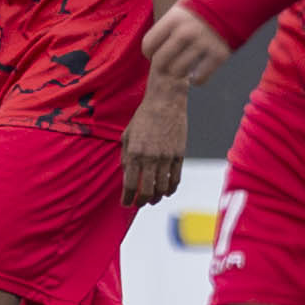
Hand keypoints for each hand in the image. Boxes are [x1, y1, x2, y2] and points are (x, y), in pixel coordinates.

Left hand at [118, 85, 187, 207]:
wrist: (166, 101)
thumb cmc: (144, 117)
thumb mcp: (127, 135)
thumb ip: (126, 156)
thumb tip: (127, 175)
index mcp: (135, 153)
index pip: (130, 184)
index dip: (127, 198)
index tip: (125, 203)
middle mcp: (151, 158)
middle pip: (147, 190)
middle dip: (141, 201)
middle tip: (139, 203)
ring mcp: (167, 157)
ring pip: (163, 188)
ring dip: (157, 197)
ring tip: (153, 199)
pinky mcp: (179, 155)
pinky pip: (176, 178)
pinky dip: (171, 188)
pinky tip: (166, 190)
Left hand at [142, 0, 230, 87]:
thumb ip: (176, 14)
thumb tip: (164, 29)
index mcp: (175, 17)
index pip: (149, 43)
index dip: (150, 52)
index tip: (155, 54)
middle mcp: (185, 32)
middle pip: (161, 61)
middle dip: (163, 66)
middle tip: (169, 65)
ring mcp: (202, 44)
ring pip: (178, 71)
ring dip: (180, 72)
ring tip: (185, 68)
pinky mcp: (219, 55)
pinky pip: (200, 77)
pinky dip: (198, 79)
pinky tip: (199, 74)